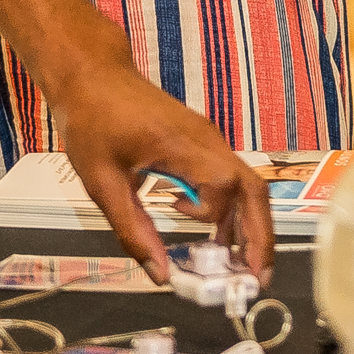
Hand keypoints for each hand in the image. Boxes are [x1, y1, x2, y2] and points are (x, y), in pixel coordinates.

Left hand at [58, 63, 274, 279]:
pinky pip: (230, 178)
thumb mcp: (102, 181)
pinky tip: (217, 235)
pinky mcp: (202, 142)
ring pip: (247, 185)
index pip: (223, 188)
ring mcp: (208, 140)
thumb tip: (160, 274)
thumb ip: (132, 230)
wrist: (91, 74)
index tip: (190, 241)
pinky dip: (233, 210)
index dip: (212, 220)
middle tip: (256, 280)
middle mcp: (206, 141)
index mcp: (183, 145)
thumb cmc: (92, 119)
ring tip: (241, 266)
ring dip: (250, 226)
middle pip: (254, 189)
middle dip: (261, 237)